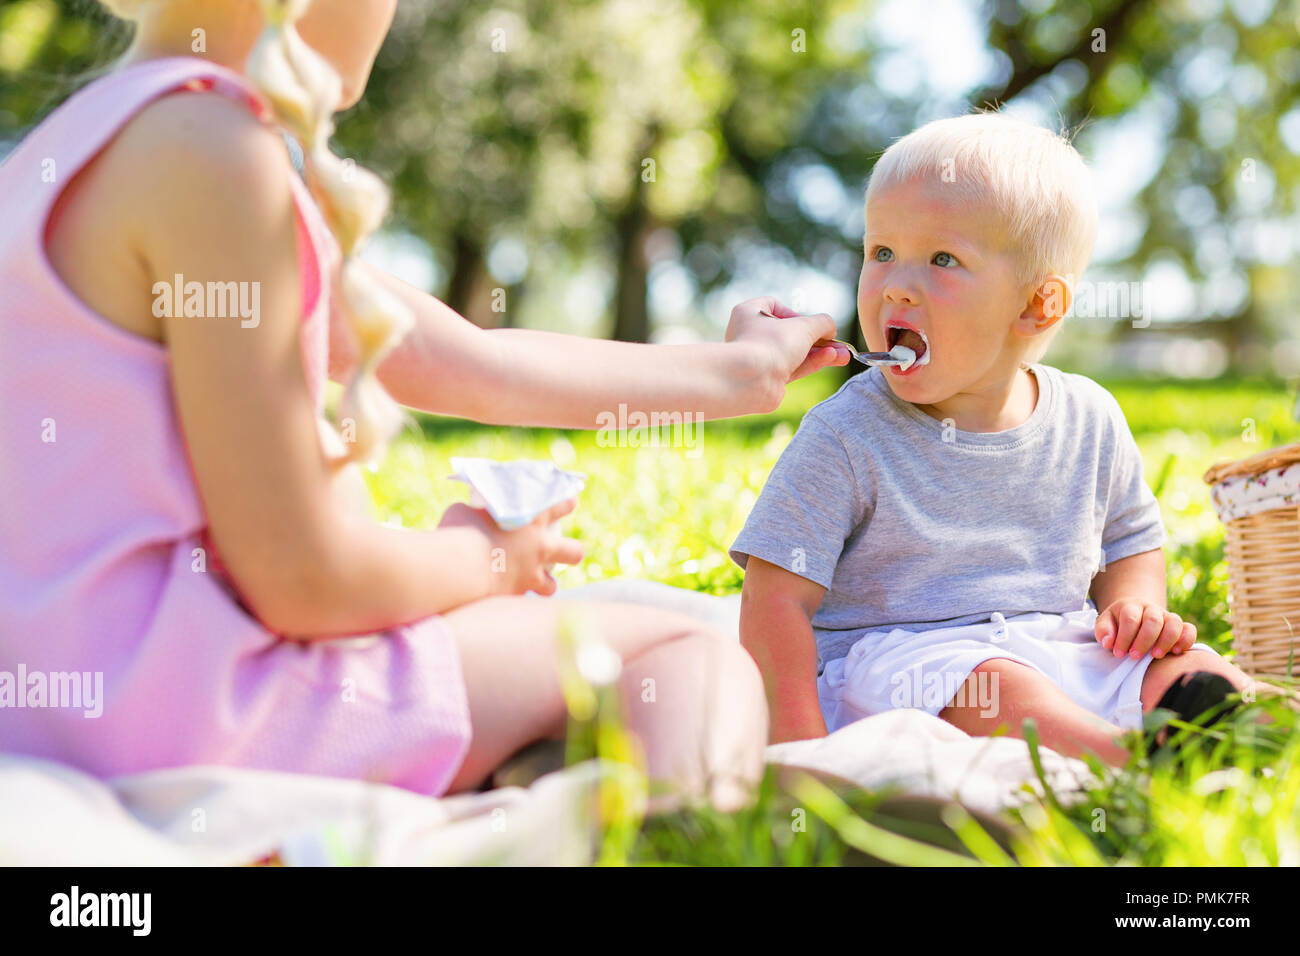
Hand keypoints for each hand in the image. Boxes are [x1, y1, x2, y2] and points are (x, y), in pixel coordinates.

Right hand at [438, 498, 583, 596]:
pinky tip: (505, 600)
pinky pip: (523, 601)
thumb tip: (471, 517)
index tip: (568, 503)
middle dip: (571, 552)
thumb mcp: (469, 511)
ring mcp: (531, 575)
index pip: (563, 505)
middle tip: (563, 551)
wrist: (459, 567)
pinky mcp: (516, 597)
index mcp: (533, 518)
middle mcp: (540, 548)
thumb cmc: (461, 531)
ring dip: (545, 584)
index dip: (566, 504)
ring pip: (552, 586)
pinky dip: (516, 599)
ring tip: (534, 582)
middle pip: (574, 552)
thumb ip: (478, 514)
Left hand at [725, 297, 849, 394]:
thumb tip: (830, 329)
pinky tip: (832, 359)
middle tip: (839, 344)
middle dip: (818, 339)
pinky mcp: (767, 378)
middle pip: (790, 333)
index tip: (807, 322)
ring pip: (794, 352)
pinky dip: (811, 363)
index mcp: (749, 313)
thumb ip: (822, 323)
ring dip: (820, 353)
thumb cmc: (770, 344)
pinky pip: (792, 367)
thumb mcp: (803, 326)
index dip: (794, 313)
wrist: (751, 381)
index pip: (775, 306)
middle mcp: (751, 335)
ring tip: (844, 356)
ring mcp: (759, 358)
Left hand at [1095, 599, 1195, 659]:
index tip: (1118, 653)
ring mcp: (1167, 616)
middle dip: (1144, 640)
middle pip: (1153, 620)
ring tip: (1155, 656)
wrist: (1134, 616)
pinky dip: (1186, 640)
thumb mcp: (1105, 624)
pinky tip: (1176, 652)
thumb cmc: (1117, 625)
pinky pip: (1189, 629)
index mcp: (1131, 606)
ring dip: (1166, 640)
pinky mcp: (1180, 626)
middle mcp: (1151, 609)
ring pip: (1174, 623)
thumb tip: (1109, 643)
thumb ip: (1103, 631)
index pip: (1130, 618)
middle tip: (1134, 656)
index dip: (1125, 637)